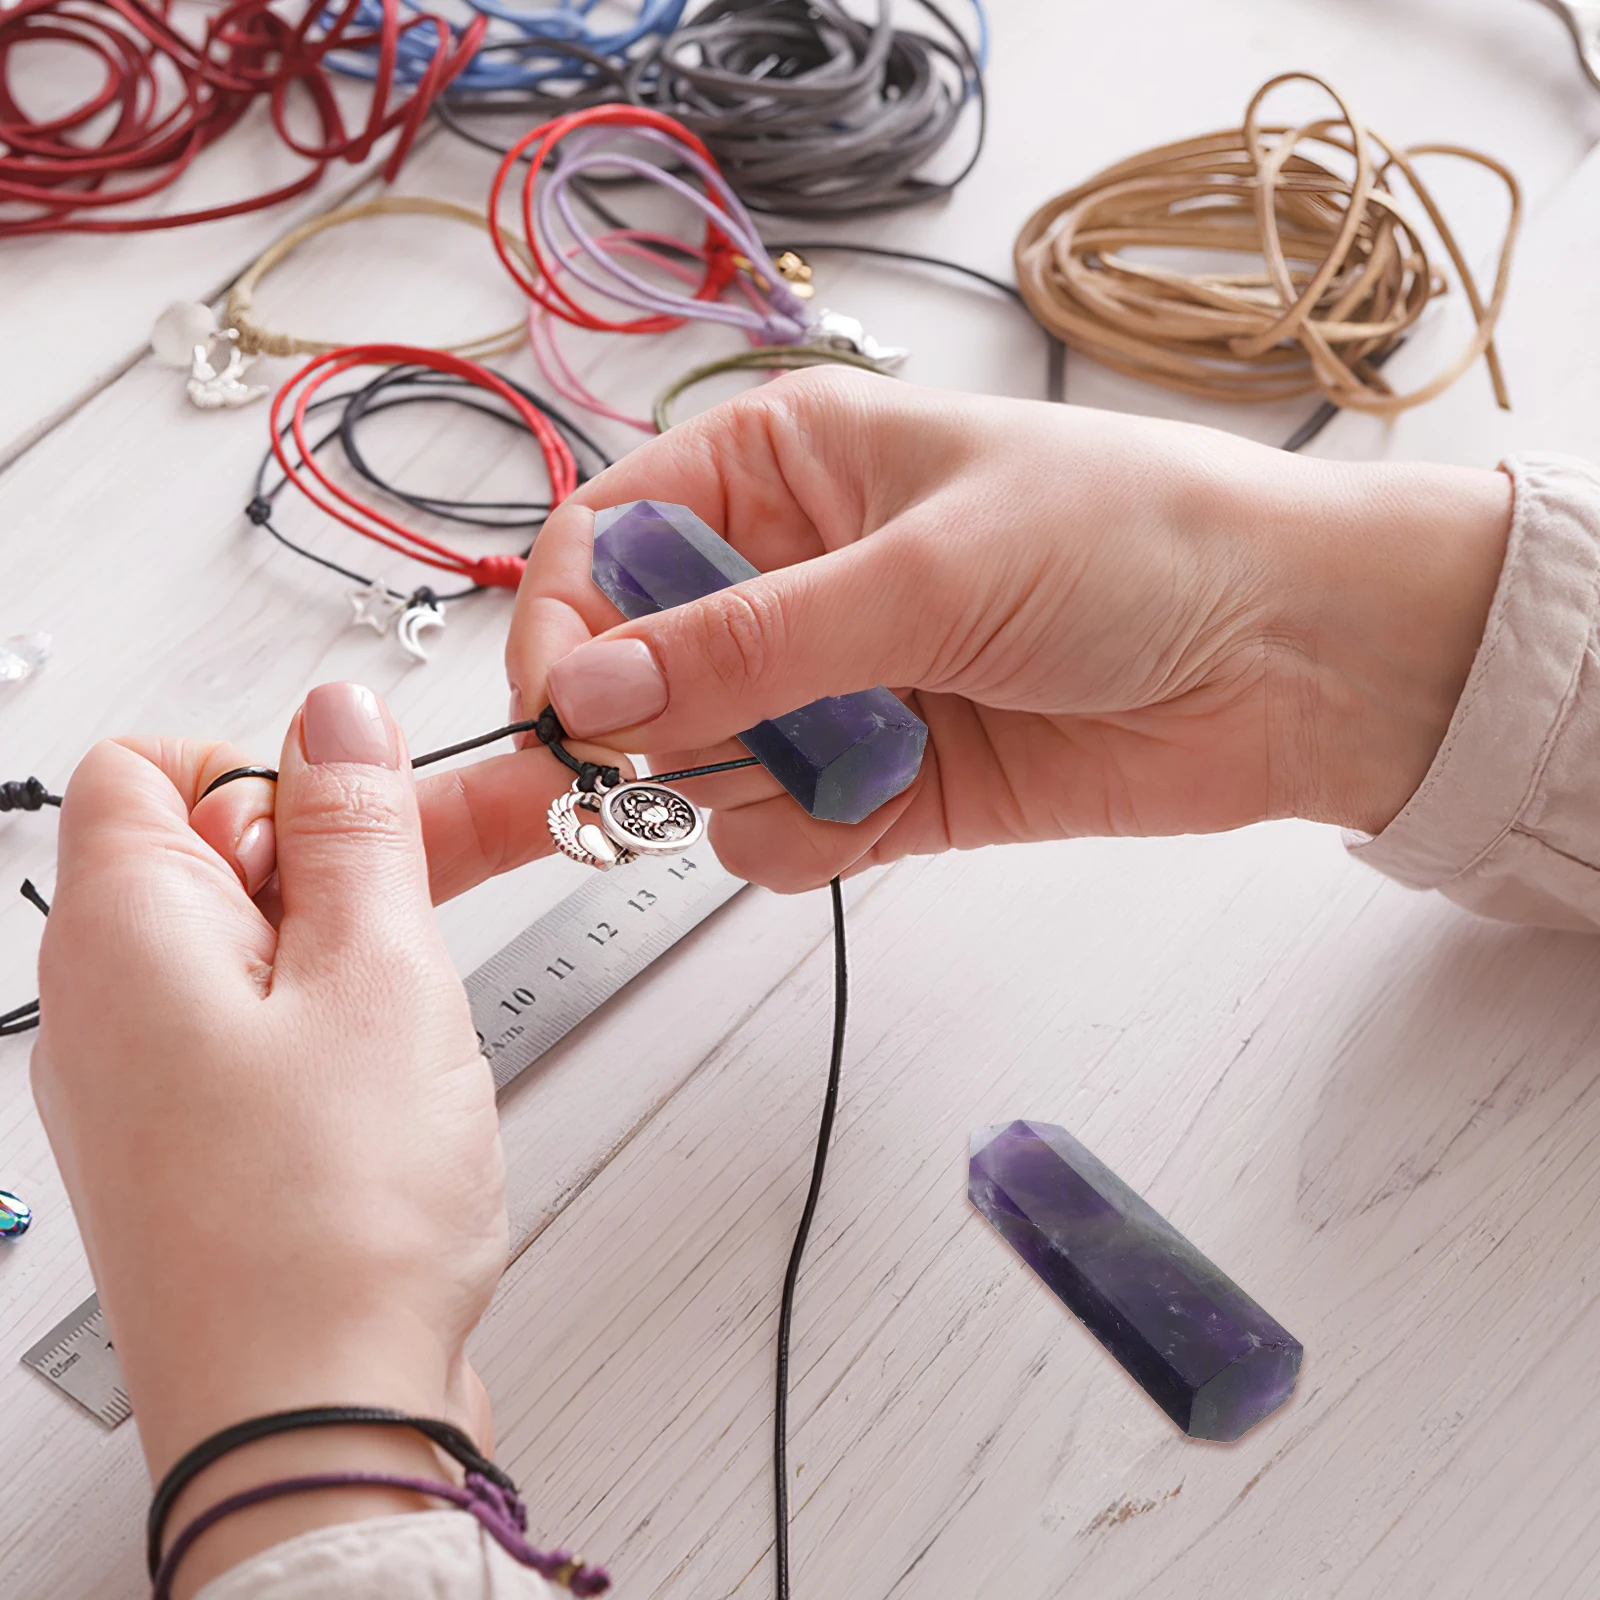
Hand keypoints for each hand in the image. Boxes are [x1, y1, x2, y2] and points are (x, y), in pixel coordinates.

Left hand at [31, 684, 507, 1594]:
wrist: (313, 1424)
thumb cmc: (328, 1226)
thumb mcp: (379, 978)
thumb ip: (356, 828)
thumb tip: (336, 717)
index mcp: (124, 935)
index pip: (154, 766)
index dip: (272, 765)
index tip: (371, 814)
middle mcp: (106, 1004)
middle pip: (218, 856)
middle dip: (341, 855)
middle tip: (440, 897)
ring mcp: (145, 1081)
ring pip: (254, 946)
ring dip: (353, 941)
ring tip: (425, 1010)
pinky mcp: (197, 1142)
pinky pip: (258, 1029)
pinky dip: (336, 1019)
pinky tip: (398, 1075)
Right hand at [461, 368, 1511, 892]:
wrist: (1289, 660)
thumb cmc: (1138, 543)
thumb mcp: (928, 570)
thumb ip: (749, 641)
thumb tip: (587, 690)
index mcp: (787, 468)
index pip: (606, 545)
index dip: (565, 629)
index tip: (562, 715)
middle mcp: (794, 576)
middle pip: (635, 670)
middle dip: (646, 730)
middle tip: (684, 766)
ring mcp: (835, 687)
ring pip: (696, 768)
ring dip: (749, 785)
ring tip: (858, 757)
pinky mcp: (880, 782)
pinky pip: (777, 834)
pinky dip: (809, 838)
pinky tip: (892, 800)